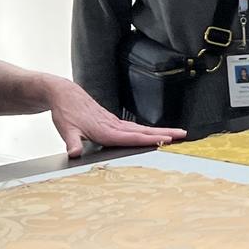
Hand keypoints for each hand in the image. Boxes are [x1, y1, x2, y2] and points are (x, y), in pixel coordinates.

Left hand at [45, 76, 185, 155]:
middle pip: (143, 131)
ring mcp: (114, 122)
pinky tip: (153, 133)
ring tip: (176, 134)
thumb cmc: (65, 112)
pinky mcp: (113, 121)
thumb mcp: (65, 129)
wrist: (65, 94)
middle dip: (164, 133)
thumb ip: (71, 143)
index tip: (166, 140)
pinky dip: (147, 131)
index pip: (132, 137)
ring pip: (141, 128)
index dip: (150, 139)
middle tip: (183, 134)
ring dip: (160, 131)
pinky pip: (134, 127)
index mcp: (105, 130)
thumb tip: (73, 153)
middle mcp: (114, 125)